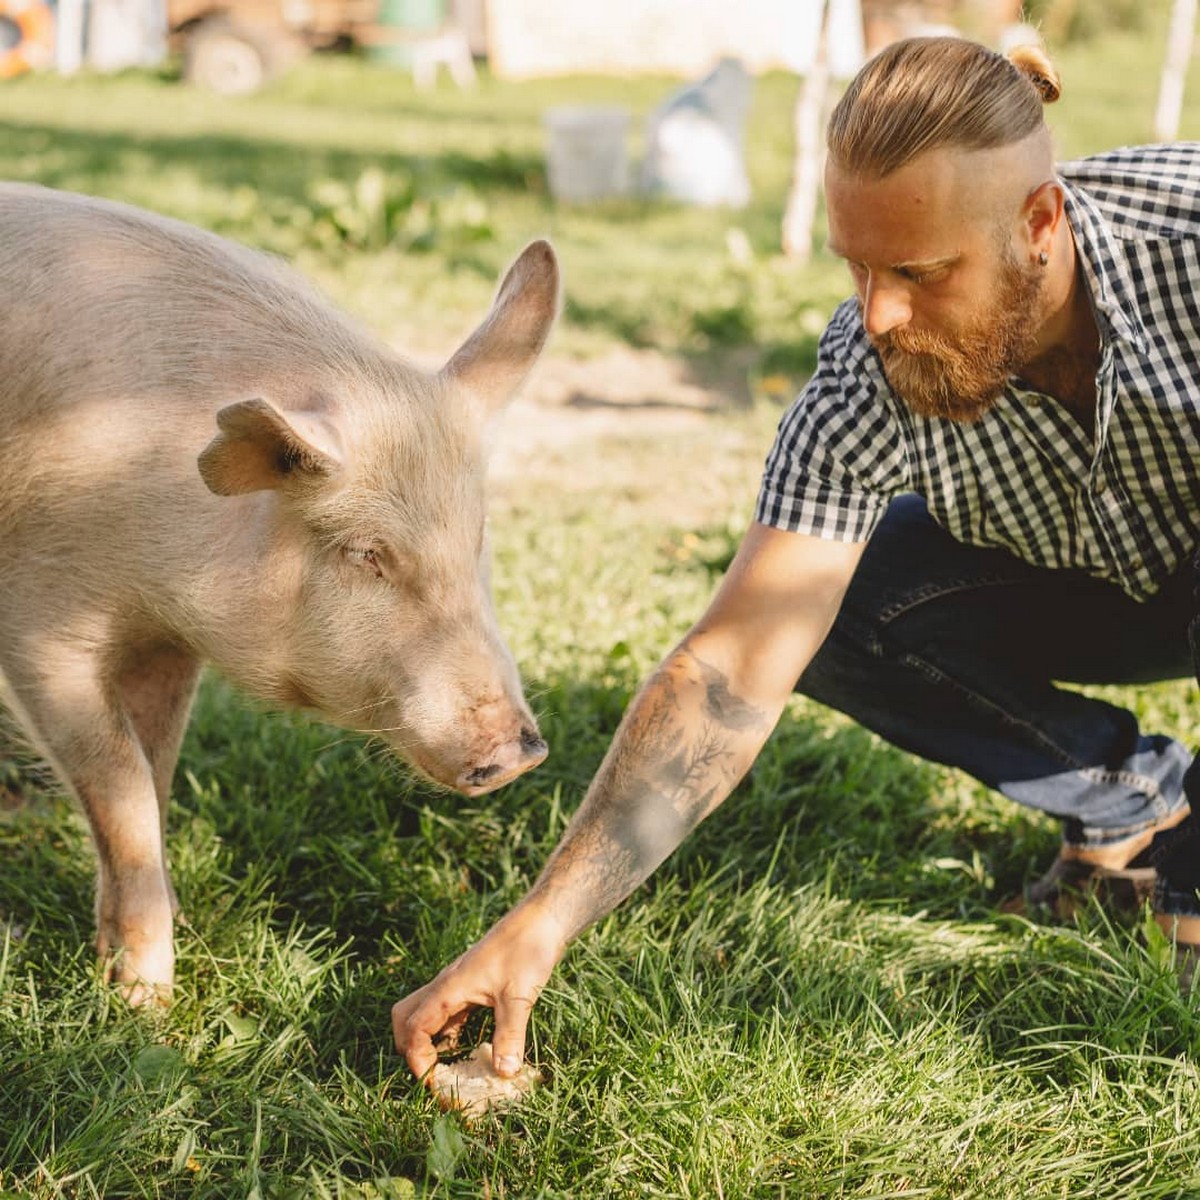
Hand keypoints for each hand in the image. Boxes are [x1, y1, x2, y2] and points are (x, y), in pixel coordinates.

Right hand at [392, 904, 565, 1080]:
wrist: (541, 918)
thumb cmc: (527, 949)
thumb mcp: (519, 996)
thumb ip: (509, 1036)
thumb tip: (503, 1074)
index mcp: (449, 988)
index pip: (414, 1028)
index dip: (418, 1060)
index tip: (435, 1085)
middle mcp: (447, 986)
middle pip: (405, 1017)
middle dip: (410, 1049)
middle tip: (433, 1075)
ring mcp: (458, 984)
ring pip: (424, 1014)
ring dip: (428, 1041)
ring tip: (448, 1068)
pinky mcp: (472, 984)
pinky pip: (447, 1012)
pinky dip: (447, 1033)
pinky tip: (466, 1047)